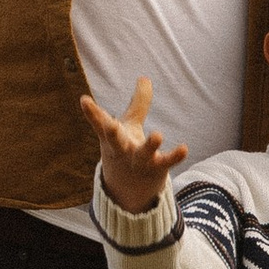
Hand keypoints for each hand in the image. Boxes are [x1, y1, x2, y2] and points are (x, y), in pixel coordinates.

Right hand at [81, 76, 188, 209]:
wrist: (129, 191)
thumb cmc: (126, 149)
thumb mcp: (129, 126)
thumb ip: (138, 103)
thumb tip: (145, 77)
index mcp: (112, 138)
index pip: (100, 123)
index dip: (92, 112)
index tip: (84, 100)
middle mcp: (122, 150)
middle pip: (115, 141)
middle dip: (111, 132)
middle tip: (111, 125)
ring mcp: (138, 161)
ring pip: (142, 154)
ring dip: (149, 146)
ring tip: (157, 135)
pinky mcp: (155, 168)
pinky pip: (165, 162)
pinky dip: (174, 156)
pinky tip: (183, 148)